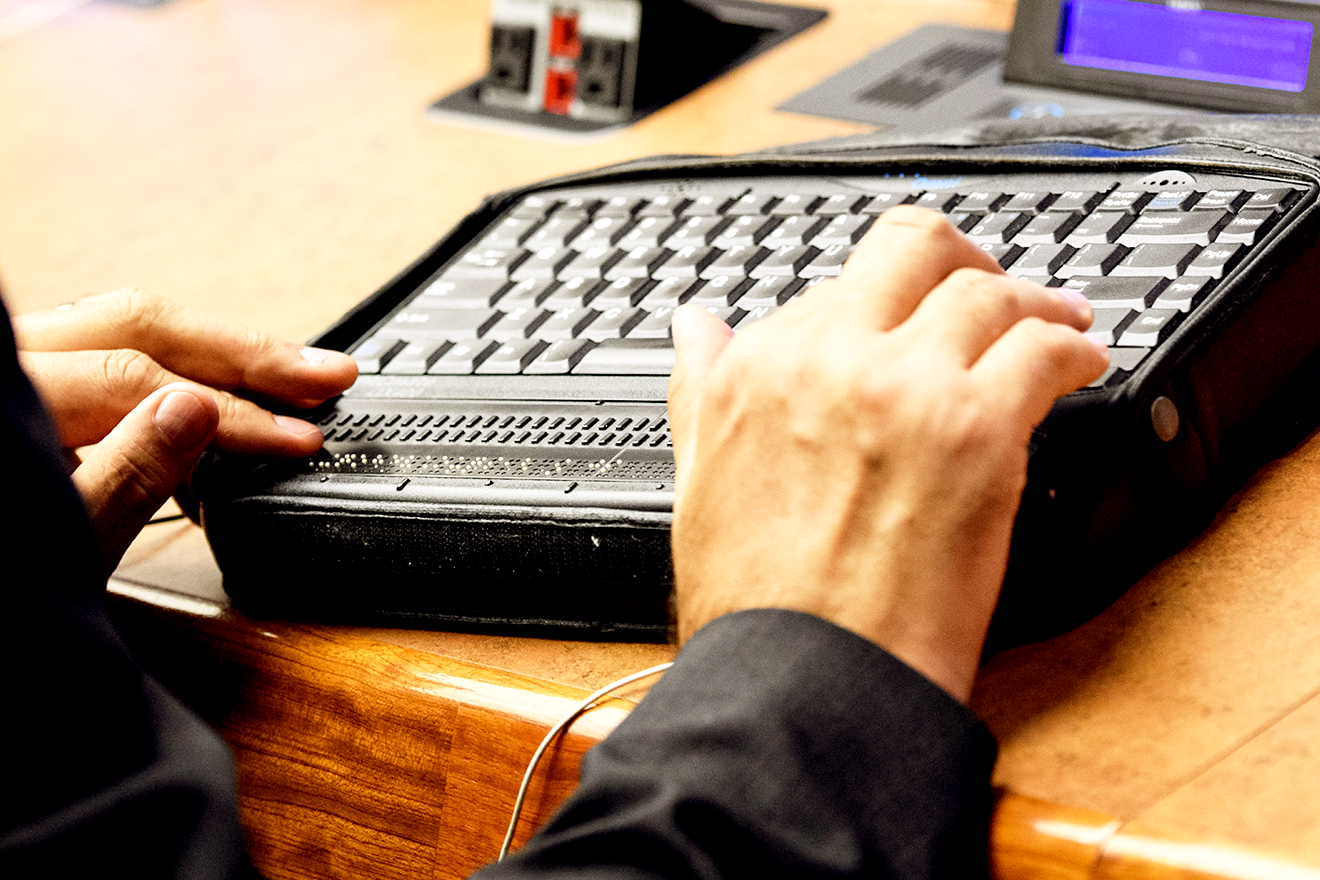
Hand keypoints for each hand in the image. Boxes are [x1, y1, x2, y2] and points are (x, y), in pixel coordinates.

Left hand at [14, 289, 356, 573]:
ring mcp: (16, 372)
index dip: (235, 413)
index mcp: (7, 404)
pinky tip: (225, 382)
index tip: (299, 437)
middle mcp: (7, 368)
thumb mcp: (54, 552)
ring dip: (220, 349)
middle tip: (324, 375)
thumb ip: (124, 477)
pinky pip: (113, 350)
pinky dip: (181, 361)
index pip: (142, 382)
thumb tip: (199, 412)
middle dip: (246, 352)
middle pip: (141, 325)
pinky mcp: (31, 389)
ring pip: (129, 325)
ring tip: (294, 369)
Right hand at [667, 207, 1107, 701]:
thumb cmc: (757, 606)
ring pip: (989, 291)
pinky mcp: (976, 429)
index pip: (836, 291)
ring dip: (1033, 300)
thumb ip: (703, 387)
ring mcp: (904, 386)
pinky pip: (1044, 349)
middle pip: (915, 248)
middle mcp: (829, 358)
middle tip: (992, 286)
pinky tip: (1082, 363)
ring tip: (1059, 322)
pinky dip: (1074, 348)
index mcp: (759, 367)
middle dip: (963, 258)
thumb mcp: (698, 479)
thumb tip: (697, 328)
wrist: (806, 684)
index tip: (913, 326)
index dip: (884, 306)